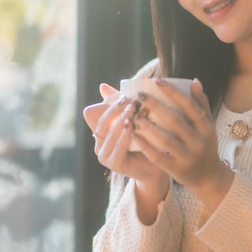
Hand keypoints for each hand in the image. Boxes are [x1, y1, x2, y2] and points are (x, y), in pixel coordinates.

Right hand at [83, 83, 169, 206]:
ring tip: (133, 110)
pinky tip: (132, 126)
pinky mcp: (113, 165)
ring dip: (121, 120)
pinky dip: (124, 136)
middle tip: (130, 101)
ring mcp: (104, 156)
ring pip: (109, 133)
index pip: (94, 114)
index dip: (108, 104)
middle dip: (116, 110)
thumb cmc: (145, 139)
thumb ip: (120, 104)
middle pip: (101, 122)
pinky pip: (117, 147)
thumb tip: (102, 86)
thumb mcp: (133, 118)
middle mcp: (98, 144)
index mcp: (100, 132)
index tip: (124, 96)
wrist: (158, 165)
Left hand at [132, 78, 233, 211]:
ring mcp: (188, 157)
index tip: (158, 80)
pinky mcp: (177, 170)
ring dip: (147, 126)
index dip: (173, 92)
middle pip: (175, 120)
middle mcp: (199, 142)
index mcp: (207, 127)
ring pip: (165, 139)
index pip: (190, 106)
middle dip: (155, 106)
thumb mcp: (208, 125)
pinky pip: (158, 157)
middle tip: (140, 95)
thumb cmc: (205, 144)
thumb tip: (194, 81)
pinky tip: (135, 135)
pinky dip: (146, 146)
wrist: (208, 177)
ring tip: (134, 115)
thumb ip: (201, 104)